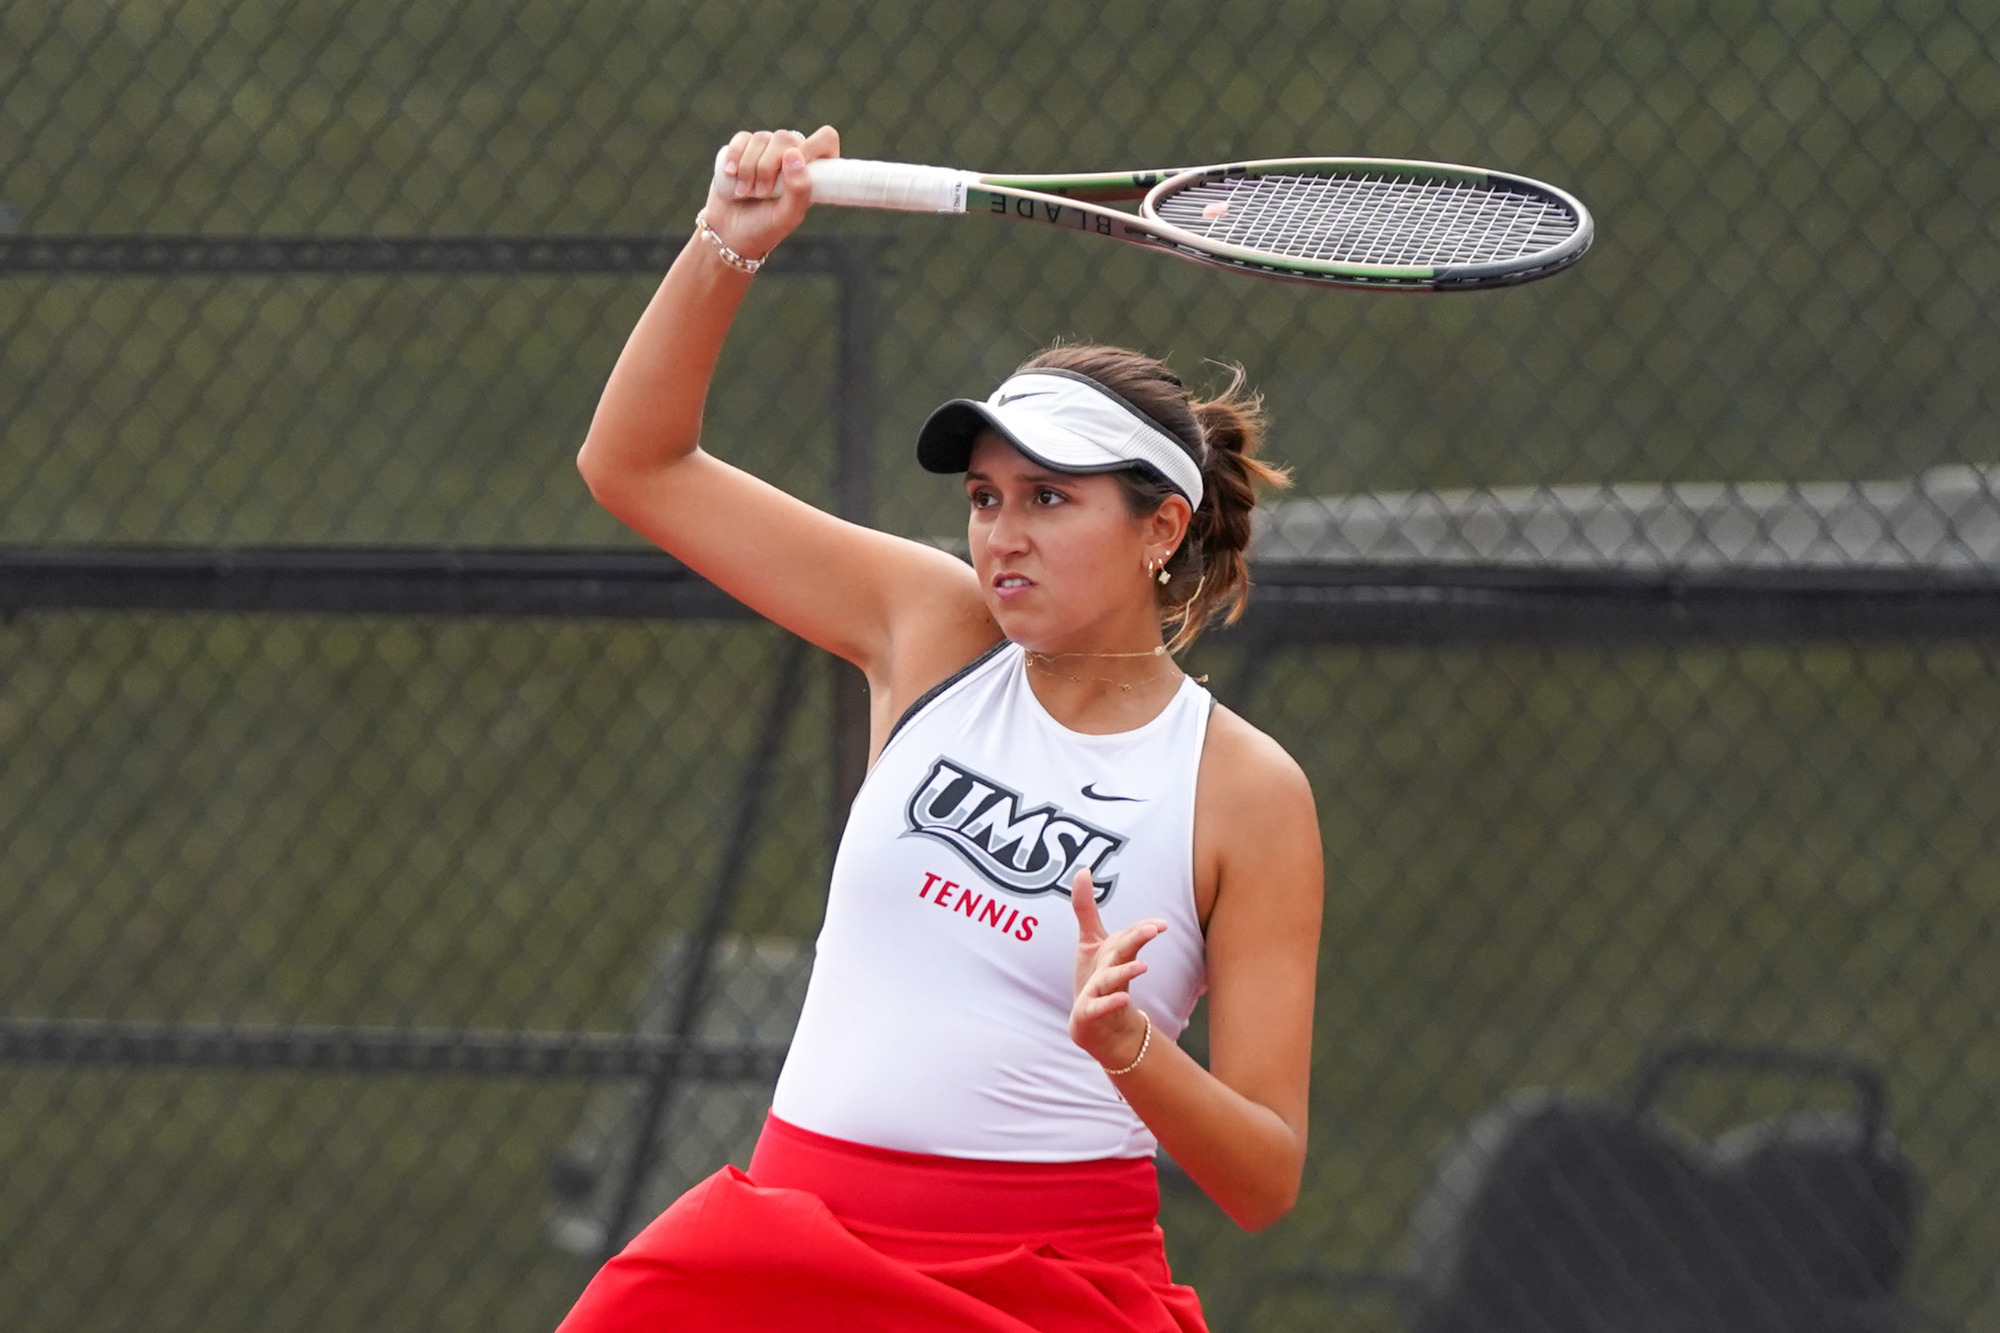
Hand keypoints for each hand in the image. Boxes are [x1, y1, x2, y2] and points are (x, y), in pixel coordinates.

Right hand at [702, 125, 840, 264]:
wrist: (730, 233)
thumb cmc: (765, 228)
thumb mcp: (787, 216)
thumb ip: (799, 189)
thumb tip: (793, 154)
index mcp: (812, 171)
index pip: (825, 139)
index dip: (812, 147)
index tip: (791, 170)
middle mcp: (792, 156)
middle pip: (786, 137)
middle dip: (768, 166)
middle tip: (762, 192)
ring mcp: (767, 150)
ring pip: (762, 138)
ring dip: (748, 167)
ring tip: (744, 192)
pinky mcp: (744, 148)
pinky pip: (742, 138)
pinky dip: (734, 156)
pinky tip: (730, 173)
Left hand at [1067, 867, 1166, 1070]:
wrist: (1097, 1026)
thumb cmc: (1097, 979)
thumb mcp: (1091, 941)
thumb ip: (1086, 907)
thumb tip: (1084, 870)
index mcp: (1115, 953)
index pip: (1129, 937)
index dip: (1144, 929)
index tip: (1160, 925)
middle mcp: (1113, 969)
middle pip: (1125, 951)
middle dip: (1138, 939)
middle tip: (1155, 928)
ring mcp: (1103, 991)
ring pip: (1114, 979)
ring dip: (1127, 972)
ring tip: (1144, 967)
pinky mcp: (1090, 1010)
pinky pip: (1099, 1006)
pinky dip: (1109, 1003)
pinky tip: (1121, 999)